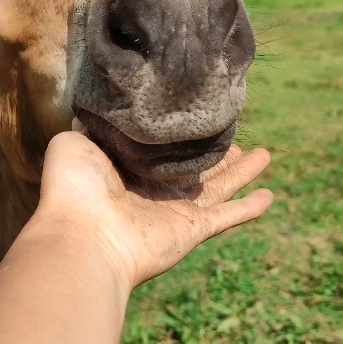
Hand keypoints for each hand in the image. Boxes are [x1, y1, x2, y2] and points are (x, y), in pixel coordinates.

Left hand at [34, 121, 272, 290]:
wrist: (84, 236)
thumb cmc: (73, 189)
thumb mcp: (73, 140)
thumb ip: (93, 124)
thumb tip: (100, 107)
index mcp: (125, 170)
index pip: (158, 148)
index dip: (177, 133)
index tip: (195, 113)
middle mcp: (151, 191)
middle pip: (194, 168)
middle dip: (215, 154)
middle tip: (236, 138)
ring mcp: (173, 212)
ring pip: (217, 188)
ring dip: (241, 173)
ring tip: (265, 155)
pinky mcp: (192, 229)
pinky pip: (228, 216)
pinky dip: (249, 208)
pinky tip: (269, 196)